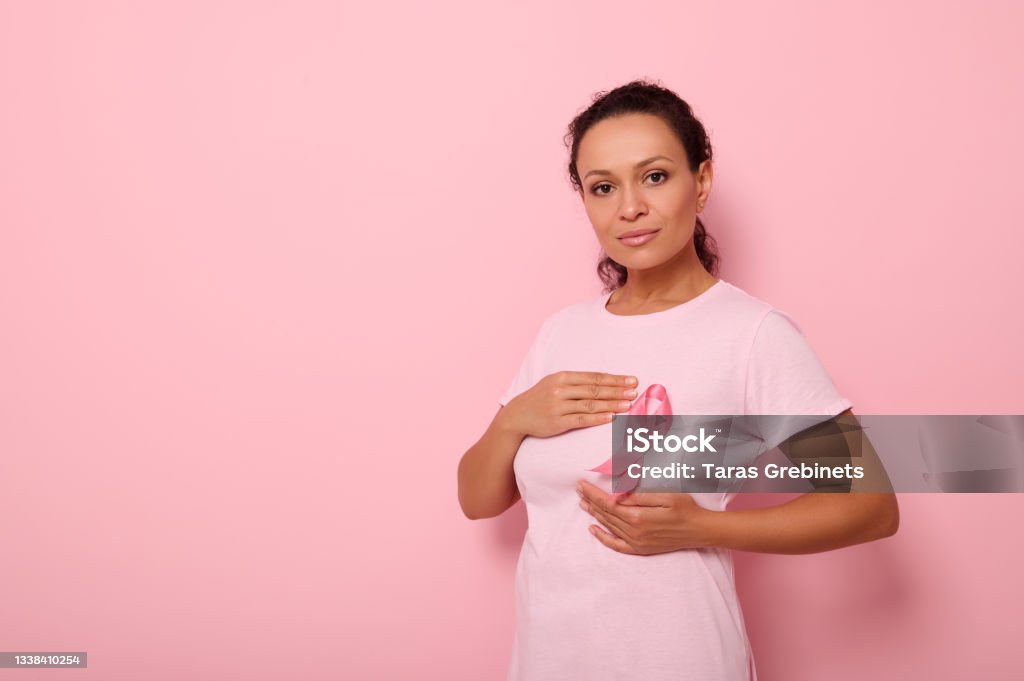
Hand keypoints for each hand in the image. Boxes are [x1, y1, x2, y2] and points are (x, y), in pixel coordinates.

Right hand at [501, 371, 637, 438]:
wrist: (517, 415)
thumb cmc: (541, 398)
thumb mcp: (555, 384)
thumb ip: (576, 383)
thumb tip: (605, 383)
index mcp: (562, 377)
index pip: (594, 377)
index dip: (614, 379)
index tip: (631, 380)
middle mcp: (560, 389)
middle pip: (595, 389)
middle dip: (617, 390)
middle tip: (635, 391)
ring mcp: (558, 406)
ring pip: (590, 404)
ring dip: (611, 404)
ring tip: (628, 404)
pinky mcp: (557, 422)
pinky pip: (581, 419)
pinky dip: (597, 418)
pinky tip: (611, 417)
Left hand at [576, 479, 715, 554]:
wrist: (699, 530)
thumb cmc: (685, 508)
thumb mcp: (664, 495)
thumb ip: (637, 496)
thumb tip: (615, 494)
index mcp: (638, 516)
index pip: (607, 503)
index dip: (592, 493)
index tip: (581, 484)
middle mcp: (634, 531)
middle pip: (605, 514)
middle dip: (590, 500)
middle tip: (578, 490)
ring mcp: (636, 542)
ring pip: (608, 526)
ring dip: (594, 514)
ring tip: (582, 504)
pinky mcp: (640, 549)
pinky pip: (616, 545)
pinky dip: (603, 538)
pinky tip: (593, 530)